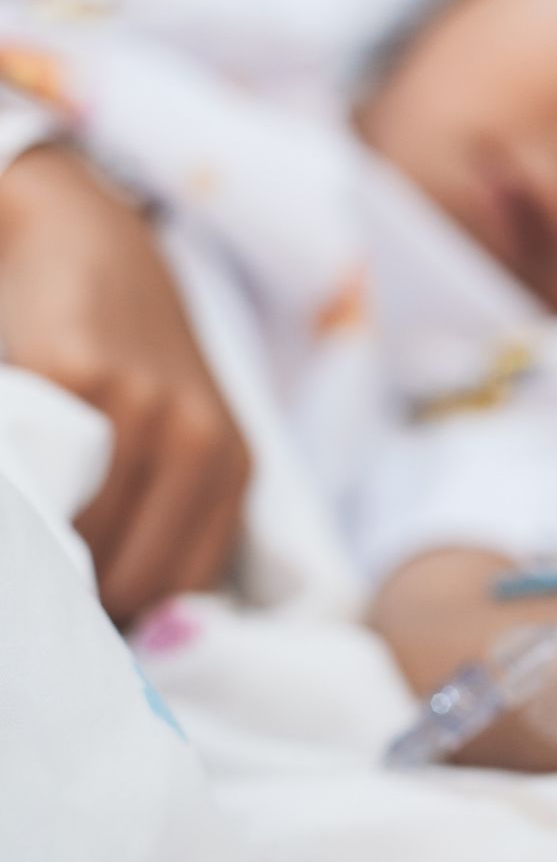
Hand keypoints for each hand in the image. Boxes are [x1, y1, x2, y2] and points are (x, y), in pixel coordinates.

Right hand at [0, 148, 250, 623]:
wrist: (84, 236)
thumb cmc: (126, 351)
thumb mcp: (173, 431)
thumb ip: (164, 510)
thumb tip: (132, 623)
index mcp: (229, 463)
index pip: (182, 588)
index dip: (129, 620)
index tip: (86, 625)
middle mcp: (195, 439)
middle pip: (131, 576)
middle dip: (82, 599)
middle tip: (48, 592)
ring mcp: (134, 405)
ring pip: (83, 536)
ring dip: (45, 552)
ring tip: (33, 536)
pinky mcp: (70, 375)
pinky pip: (37, 476)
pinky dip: (21, 496)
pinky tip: (20, 486)